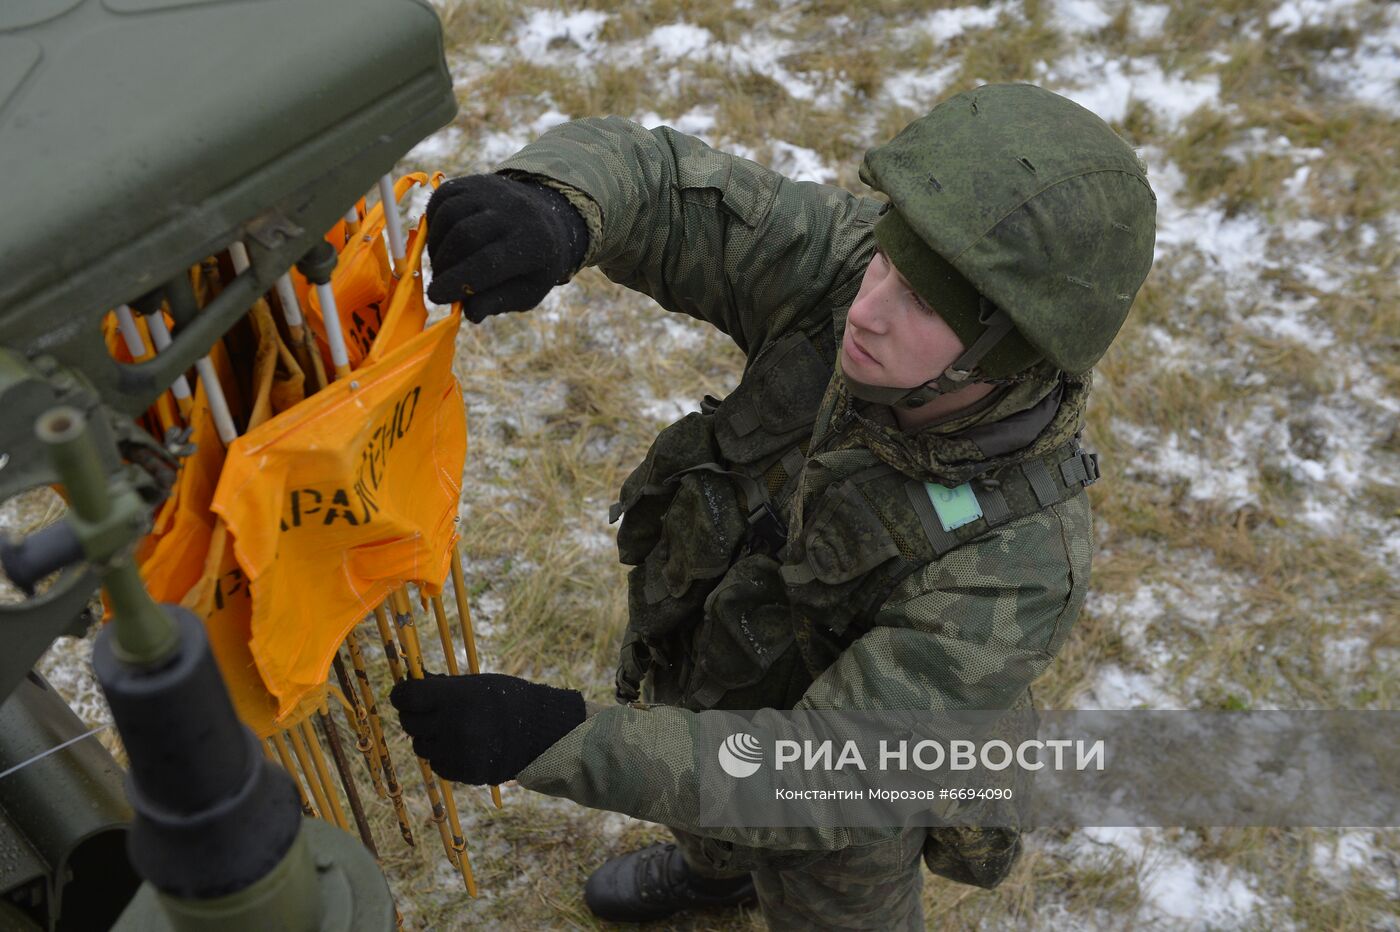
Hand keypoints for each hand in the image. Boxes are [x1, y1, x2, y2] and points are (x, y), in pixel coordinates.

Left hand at [389, 672, 584, 784]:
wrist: (543, 732)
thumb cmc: (508, 699)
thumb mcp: (476, 684)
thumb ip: (442, 686)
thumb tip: (410, 681)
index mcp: (455, 697)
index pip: (407, 698)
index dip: (402, 695)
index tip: (404, 694)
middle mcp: (453, 725)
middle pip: (410, 723)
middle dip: (415, 716)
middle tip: (428, 712)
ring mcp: (458, 752)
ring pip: (421, 747)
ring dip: (429, 738)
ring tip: (451, 730)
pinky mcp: (464, 773)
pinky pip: (438, 765)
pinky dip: (443, 757)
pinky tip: (461, 746)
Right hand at [424, 174, 588, 322]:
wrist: (545, 220)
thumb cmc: (533, 265)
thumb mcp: (528, 291)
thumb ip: (499, 301)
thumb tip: (470, 312)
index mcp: (535, 242)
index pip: (489, 262)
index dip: (458, 281)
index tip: (435, 296)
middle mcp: (516, 210)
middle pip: (466, 235)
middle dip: (445, 265)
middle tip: (441, 283)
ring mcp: (494, 191)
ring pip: (450, 215)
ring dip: (436, 246)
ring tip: (442, 265)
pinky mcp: (475, 182)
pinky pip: (442, 199)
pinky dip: (433, 224)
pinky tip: (441, 242)